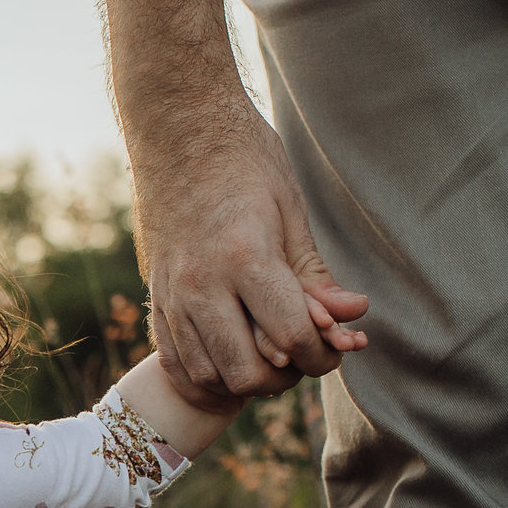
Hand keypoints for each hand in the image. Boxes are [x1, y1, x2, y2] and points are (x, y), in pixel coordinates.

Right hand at [135, 114, 365, 407]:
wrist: (177, 128)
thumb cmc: (243, 160)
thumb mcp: (290, 211)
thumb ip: (315, 275)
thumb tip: (353, 316)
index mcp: (244, 257)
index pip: (292, 339)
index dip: (325, 355)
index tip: (340, 343)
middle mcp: (202, 285)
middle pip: (248, 373)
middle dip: (287, 377)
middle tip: (306, 354)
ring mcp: (171, 296)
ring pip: (210, 376)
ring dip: (247, 379)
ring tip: (272, 354)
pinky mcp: (155, 298)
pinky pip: (178, 363)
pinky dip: (210, 373)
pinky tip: (234, 355)